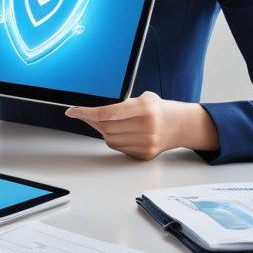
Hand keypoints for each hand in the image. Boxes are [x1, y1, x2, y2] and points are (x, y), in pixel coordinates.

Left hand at [65, 92, 218, 160]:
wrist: (179, 125)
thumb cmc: (157, 109)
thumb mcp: (143, 98)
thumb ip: (120, 105)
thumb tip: (92, 113)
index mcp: (145, 108)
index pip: (107, 112)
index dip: (86, 112)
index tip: (72, 111)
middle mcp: (146, 127)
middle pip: (105, 127)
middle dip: (93, 120)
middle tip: (86, 114)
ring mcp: (146, 143)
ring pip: (109, 139)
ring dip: (102, 130)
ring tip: (106, 121)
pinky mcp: (145, 154)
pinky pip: (118, 147)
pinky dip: (114, 139)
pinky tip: (119, 131)